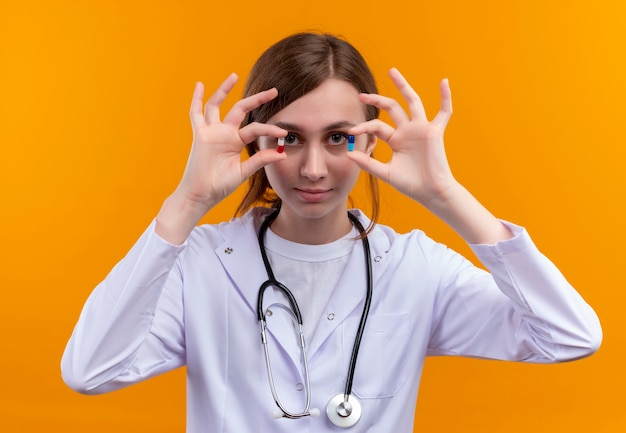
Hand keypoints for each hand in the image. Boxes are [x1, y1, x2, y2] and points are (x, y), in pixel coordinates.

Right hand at [176, 73, 285, 211]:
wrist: (202, 195)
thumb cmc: (221, 185)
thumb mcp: (244, 172)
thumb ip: (260, 160)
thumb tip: (282, 153)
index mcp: (236, 141)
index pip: (255, 128)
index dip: (269, 129)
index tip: (283, 131)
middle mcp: (225, 133)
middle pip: (241, 109)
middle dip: (257, 99)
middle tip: (274, 91)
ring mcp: (211, 132)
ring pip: (217, 105)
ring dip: (224, 90)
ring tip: (234, 75)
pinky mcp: (200, 135)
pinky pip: (195, 114)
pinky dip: (196, 99)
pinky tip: (199, 84)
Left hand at [347, 68, 454, 206]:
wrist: (430, 193)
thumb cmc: (411, 184)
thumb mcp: (385, 173)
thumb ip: (367, 163)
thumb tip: (348, 153)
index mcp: (395, 140)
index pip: (377, 126)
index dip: (364, 127)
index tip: (351, 131)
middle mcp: (408, 131)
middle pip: (392, 108)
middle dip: (377, 100)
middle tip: (362, 95)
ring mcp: (421, 129)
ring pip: (412, 102)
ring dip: (403, 86)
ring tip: (392, 71)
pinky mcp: (435, 132)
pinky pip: (444, 112)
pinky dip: (446, 97)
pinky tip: (444, 82)